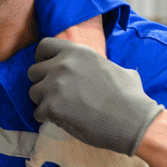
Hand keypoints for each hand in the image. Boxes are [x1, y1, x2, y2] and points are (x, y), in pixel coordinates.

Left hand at [28, 38, 164, 154]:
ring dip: (43, 102)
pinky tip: (62, 120)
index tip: (48, 70)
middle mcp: (62, 64)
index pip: (43, 46)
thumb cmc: (131, 97)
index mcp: (77, 52)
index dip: (43, 59)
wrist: (133, 120)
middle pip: (33, 71)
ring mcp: (54, 84)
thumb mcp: (118, 69)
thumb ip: (102, 66)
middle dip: (42, 83)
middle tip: (56, 95)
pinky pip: (37, 112)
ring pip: (33, 92)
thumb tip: (108, 69)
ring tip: (61, 109)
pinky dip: (47, 118)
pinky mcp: (51, 106)